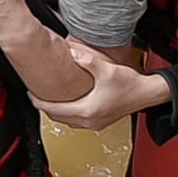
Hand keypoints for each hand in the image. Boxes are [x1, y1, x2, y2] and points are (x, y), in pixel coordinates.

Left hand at [32, 47, 166, 130]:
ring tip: (49, 98)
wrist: (147, 94)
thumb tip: (71, 52)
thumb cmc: (130, 85)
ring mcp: (94, 124)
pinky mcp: (100, 122)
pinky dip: (67, 114)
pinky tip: (68, 103)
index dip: (38, 102)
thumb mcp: (105, 69)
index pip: (53, 110)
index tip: (30, 93)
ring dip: (56, 112)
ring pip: (66, 121)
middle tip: (36, 95)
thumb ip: (86, 60)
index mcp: (86, 111)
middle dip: (44, 107)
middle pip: (57, 118)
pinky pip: (76, 121)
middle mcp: (88, 121)